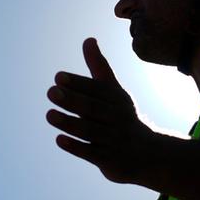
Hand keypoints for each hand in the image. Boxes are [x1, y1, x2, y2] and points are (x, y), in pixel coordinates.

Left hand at [45, 37, 155, 185]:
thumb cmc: (123, 117)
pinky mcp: (110, 160)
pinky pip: (92, 153)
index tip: (58, 77)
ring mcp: (114, 140)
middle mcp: (117, 118)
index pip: (97, 89)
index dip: (78, 83)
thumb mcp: (113, 92)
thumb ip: (99, 67)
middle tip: (50, 92)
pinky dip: (76, 146)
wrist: (150, 154)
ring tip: (49, 114)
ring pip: (90, 130)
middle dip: (72, 100)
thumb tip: (88, 39)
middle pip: (93, 108)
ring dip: (69, 123)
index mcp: (117, 100)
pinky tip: (59, 139)